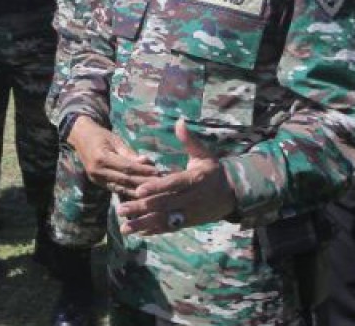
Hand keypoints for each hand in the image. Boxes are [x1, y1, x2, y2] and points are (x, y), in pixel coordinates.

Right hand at [65, 118, 157, 198]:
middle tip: (160, 185)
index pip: (126, 167)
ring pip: (121, 188)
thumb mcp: (115, 140)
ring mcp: (96, 179)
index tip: (158, 172)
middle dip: (143, 183)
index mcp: (101, 158)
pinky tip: (140, 195)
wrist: (80, 137)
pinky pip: (115, 190)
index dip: (143, 171)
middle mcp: (97, 171)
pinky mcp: (97, 183)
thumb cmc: (100, 135)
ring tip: (153, 192)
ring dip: (137, 191)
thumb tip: (146, 162)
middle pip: (125, 180)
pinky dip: (128, 193)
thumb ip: (129, 153)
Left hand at [116, 119, 235, 234]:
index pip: (173, 184)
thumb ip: (189, 140)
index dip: (156, 188)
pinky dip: (155, 230)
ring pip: (165, 220)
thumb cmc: (213, 170)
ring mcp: (190, 213)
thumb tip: (179, 121)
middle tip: (121, 209)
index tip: (138, 190)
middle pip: (165, 204)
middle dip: (142, 208)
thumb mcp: (204, 154)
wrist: (233, 194)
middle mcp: (192, 198)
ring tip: (124, 228)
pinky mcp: (189, 222)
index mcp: (194, 179)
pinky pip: (170, 227)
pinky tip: (138, 232)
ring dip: (144, 224)